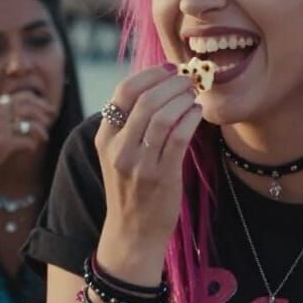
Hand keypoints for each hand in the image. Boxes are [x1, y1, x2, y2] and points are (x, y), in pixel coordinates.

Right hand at [0, 88, 56, 186]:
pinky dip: (32, 145)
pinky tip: (31, 149)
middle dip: (44, 112)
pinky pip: (28, 141)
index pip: (22, 97)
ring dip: (41, 131)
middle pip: (29, 107)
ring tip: (44, 137)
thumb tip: (27, 113)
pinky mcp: (3, 143)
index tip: (48, 108)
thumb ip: (2, 115)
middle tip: (53, 118)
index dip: (39, 102)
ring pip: (31, 124)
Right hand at [94, 66, 201, 278]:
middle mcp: (119, 148)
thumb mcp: (119, 155)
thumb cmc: (132, 190)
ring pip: (163, 115)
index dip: (149, 75)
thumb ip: (131, 125)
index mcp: (105, 138)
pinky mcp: (162, 175)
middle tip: (188, 79)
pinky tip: (197, 113)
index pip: (123, 92)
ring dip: (183, 98)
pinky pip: (179, 136)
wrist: (133, 233)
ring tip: (194, 95)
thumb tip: (158, 88)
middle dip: (171, 83)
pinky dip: (191, 118)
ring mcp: (139, 163)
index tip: (168, 69)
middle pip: (145, 99)